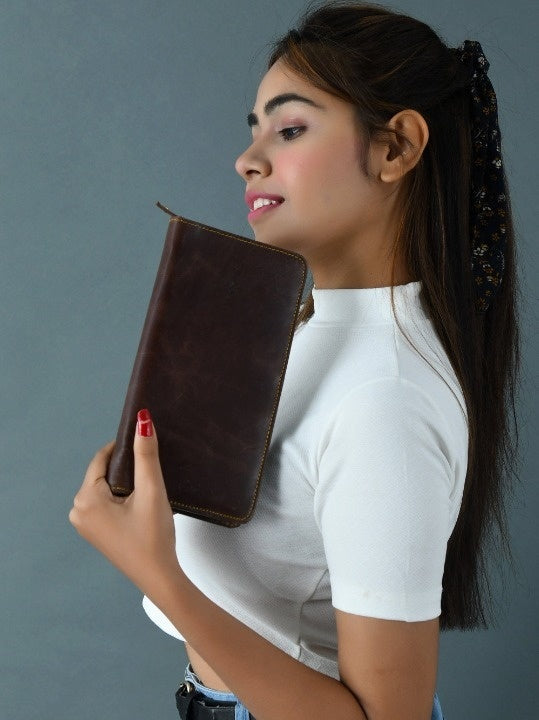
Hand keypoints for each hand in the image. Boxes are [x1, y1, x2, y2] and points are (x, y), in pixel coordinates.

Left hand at [69, 410, 179, 599]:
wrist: (159, 577)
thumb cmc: (154, 536)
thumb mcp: (151, 490)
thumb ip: (146, 454)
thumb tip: (143, 420)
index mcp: (85, 499)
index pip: (102, 458)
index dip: (124, 447)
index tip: (144, 440)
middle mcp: (77, 510)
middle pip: (103, 473)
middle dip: (126, 466)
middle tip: (151, 468)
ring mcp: (84, 523)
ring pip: (105, 487)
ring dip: (125, 481)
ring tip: (149, 486)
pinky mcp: (95, 531)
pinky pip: (105, 502)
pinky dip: (122, 496)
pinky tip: (141, 501)